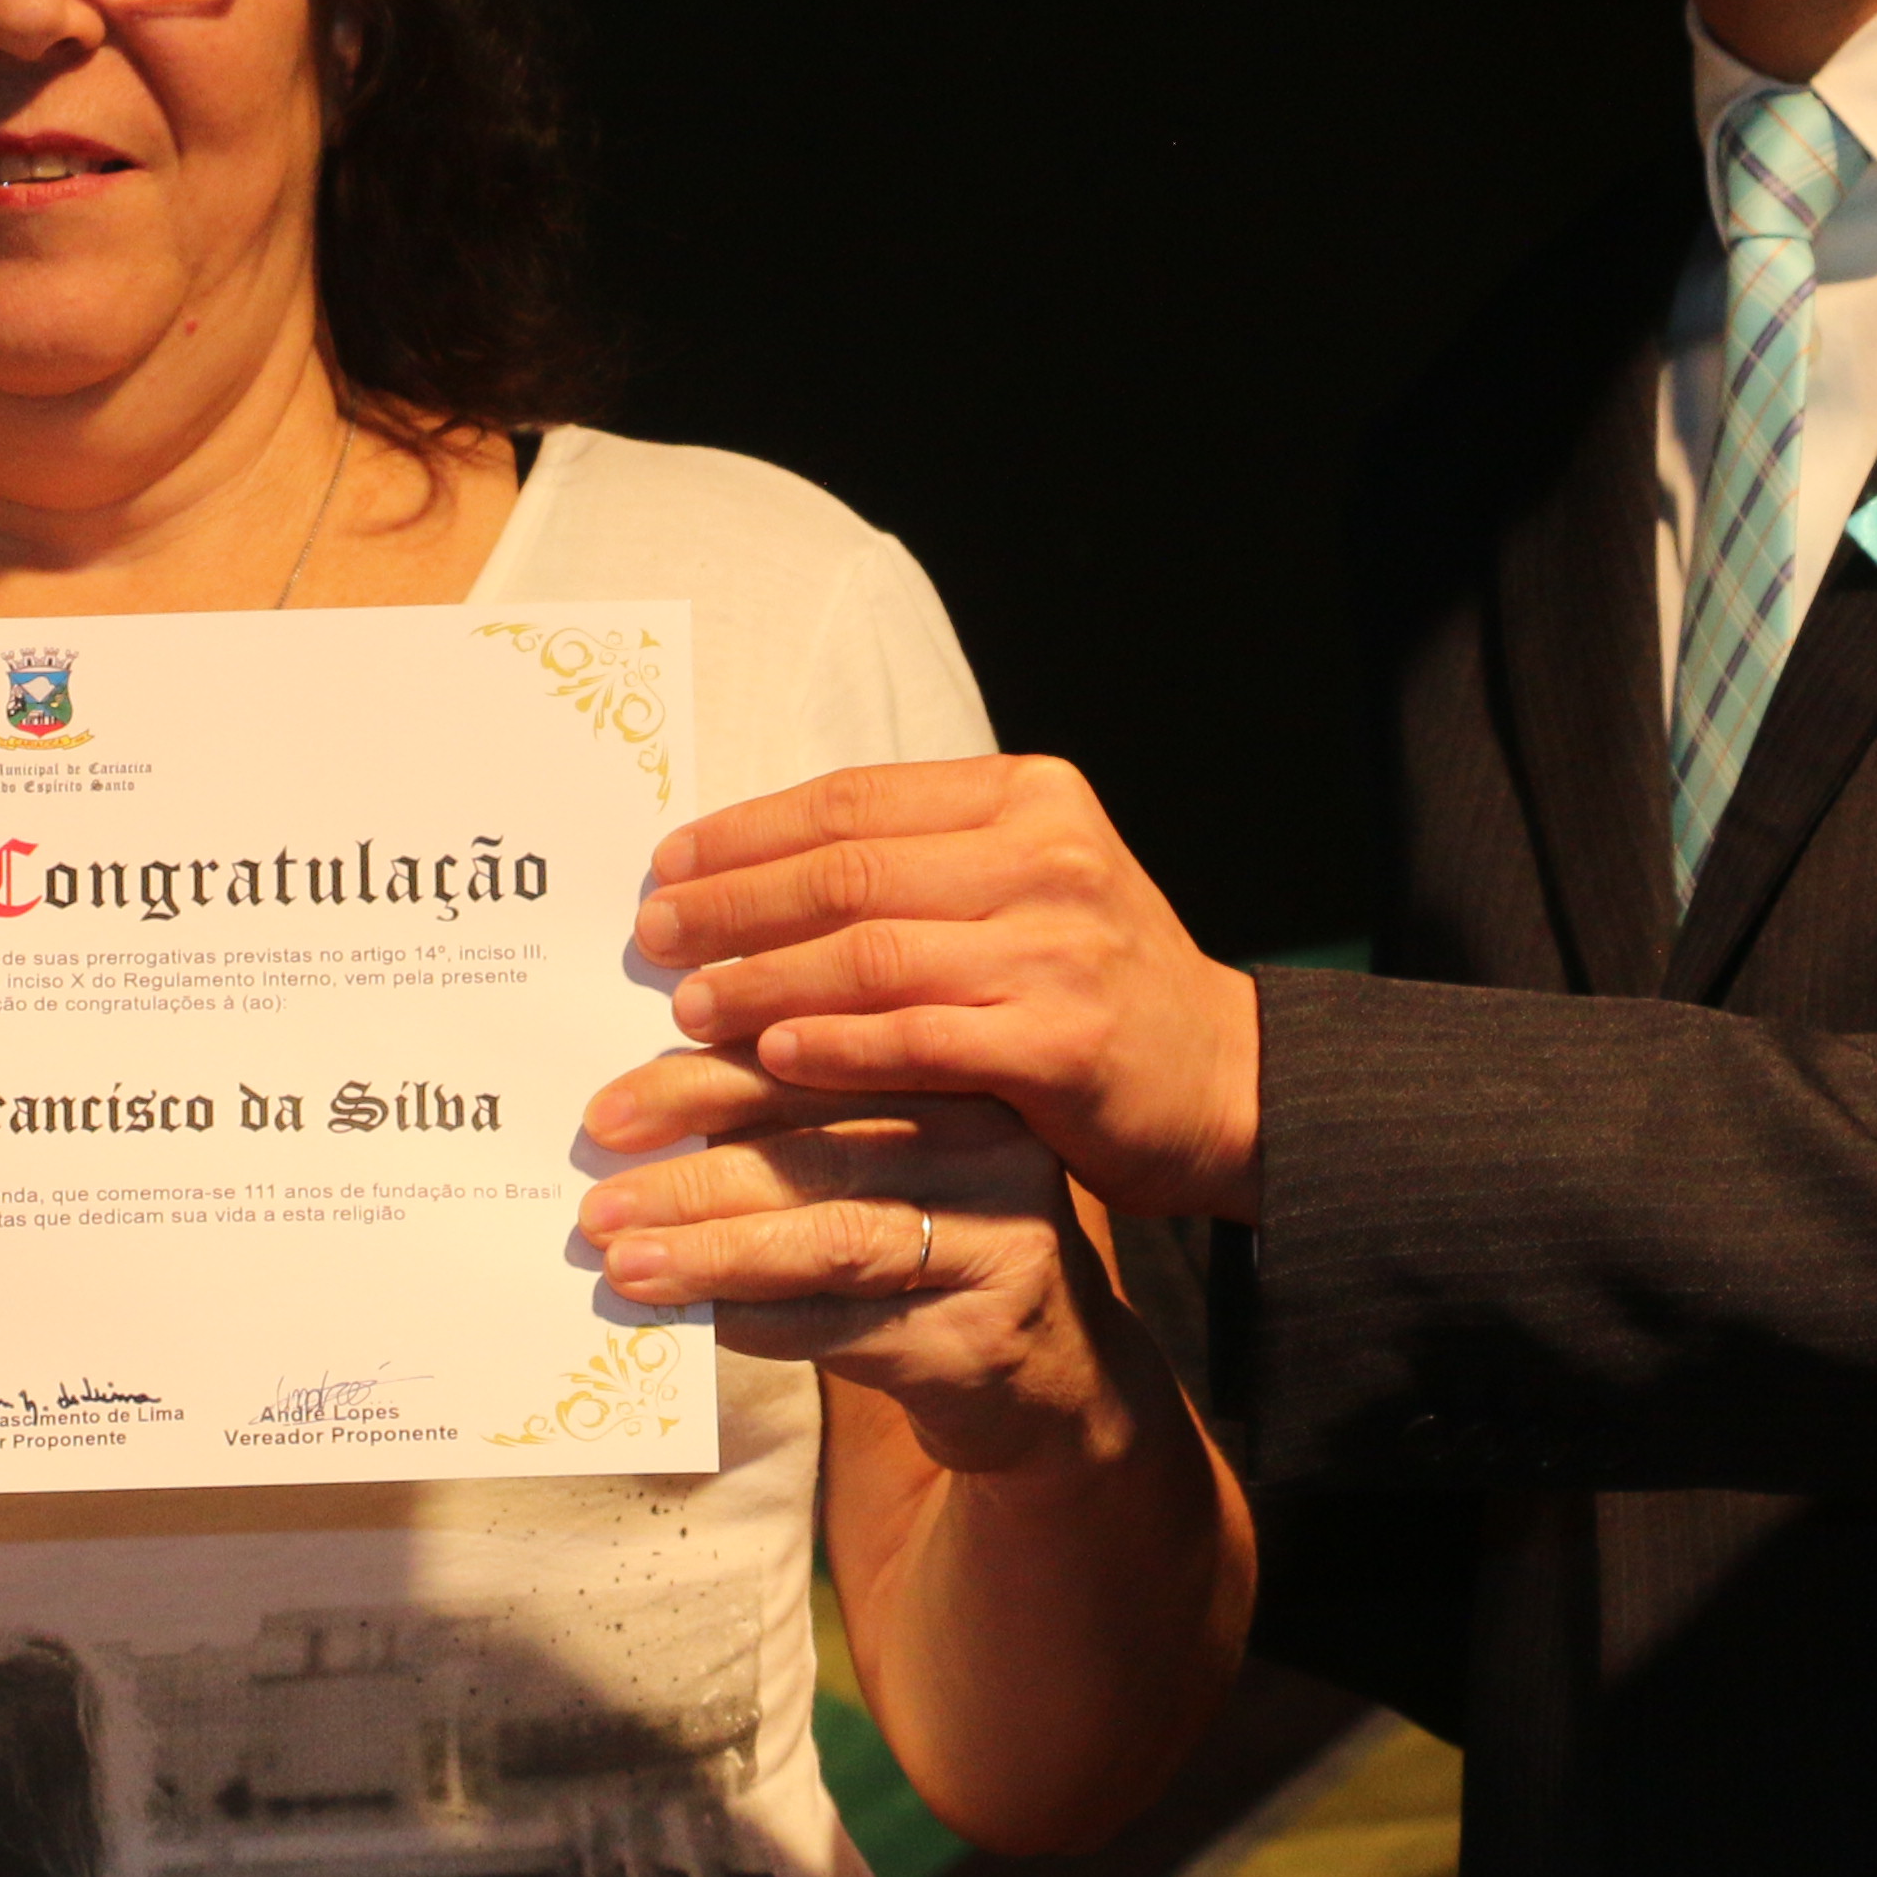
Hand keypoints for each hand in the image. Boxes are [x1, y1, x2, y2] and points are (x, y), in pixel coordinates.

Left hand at [572, 1065, 1146, 1474]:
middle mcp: (988, 1145)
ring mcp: (996, 1241)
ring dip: (712, 1254)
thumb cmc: (928, 1244)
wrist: (1051, 1373)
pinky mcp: (982, 1333)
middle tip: (597, 1205)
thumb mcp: (879, 1163)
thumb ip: (791, 1124)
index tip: (606, 1114)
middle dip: (690, 1175)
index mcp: (950, 1071)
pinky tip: (702, 1322)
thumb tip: (632, 1121)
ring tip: (624, 1267)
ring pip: (830, 1238)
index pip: (812, 1061)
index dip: (699, 1082)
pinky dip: (765, 1321)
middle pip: (816, 1148)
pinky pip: (851, 1325)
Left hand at [602, 756, 1262, 1218]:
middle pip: (848, 870)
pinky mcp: (1062, 1042)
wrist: (1224, 1079)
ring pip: (871, 954)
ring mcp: (1057, 949)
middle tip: (652, 936)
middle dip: (734, 904)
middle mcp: (1046, 858)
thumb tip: (746, 870)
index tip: (667, 863)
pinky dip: (835, 1044)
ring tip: (690, 1006)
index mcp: (1027, 797)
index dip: (747, 831)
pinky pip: (918, 1037)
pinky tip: (772, 1053)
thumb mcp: (1021, 886)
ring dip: (765, 979)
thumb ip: (914, 865)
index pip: (854, 799)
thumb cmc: (1090, 982)